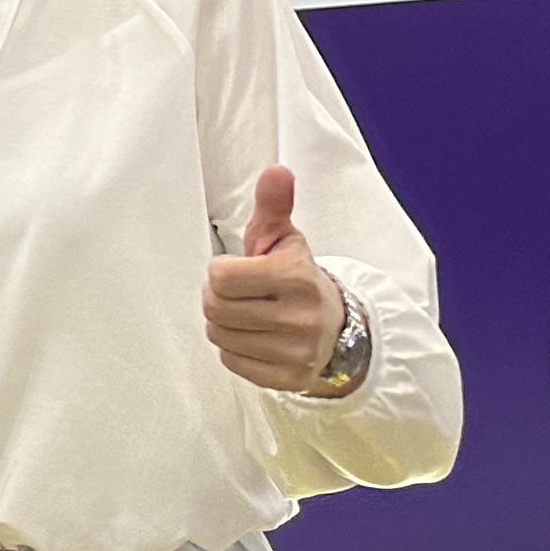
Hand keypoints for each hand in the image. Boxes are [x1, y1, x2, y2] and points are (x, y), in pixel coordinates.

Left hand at [201, 164, 348, 391]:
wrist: (334, 325)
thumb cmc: (296, 275)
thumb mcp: (285, 237)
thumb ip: (274, 204)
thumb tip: (276, 171)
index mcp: (295, 277)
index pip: (220, 277)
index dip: (220, 272)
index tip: (237, 270)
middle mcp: (299, 318)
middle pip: (215, 309)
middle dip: (217, 298)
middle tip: (238, 293)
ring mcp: (296, 353)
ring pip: (220, 336)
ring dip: (223, 324)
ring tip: (245, 314)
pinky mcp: (288, 379)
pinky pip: (232, 363)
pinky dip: (234, 349)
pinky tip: (253, 337)